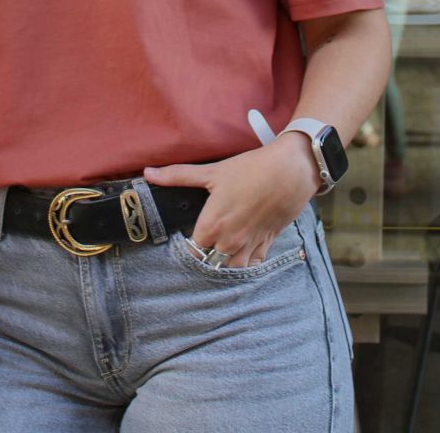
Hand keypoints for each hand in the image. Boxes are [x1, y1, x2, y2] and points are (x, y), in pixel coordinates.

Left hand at [144, 136, 317, 267]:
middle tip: (204, 243)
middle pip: (210, 261)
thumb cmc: (251, 170)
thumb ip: (177, 175)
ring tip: (220, 252)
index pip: (192, 248)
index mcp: (213, 225)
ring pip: (231, 269)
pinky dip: (245, 264)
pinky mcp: (267, 244)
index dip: (189, 243)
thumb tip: (148, 173)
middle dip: (205, 255)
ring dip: (224, 263)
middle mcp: (230, 241)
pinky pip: (253, 265)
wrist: (291, 170)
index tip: (188, 236)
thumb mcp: (212, 171)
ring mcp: (250, 245)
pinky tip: (241, 254)